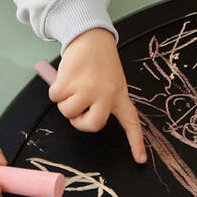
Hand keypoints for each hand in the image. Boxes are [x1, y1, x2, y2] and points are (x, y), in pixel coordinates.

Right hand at [52, 28, 146, 163]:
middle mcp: (106, 94)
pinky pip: (55, 97)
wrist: (90, 35)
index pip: (131, 122)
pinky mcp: (70, 81)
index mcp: (120, 94)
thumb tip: (77, 116)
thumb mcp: (109, 79)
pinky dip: (55, 88)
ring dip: (65, 99)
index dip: (136, 143)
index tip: (140, 160)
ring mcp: (88, 88)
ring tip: (74, 82)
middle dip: (78, 120)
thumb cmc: (99, 60)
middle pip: (91, 125)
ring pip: (68, 111)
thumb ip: (101, 98)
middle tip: (78, 105)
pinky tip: (66, 75)